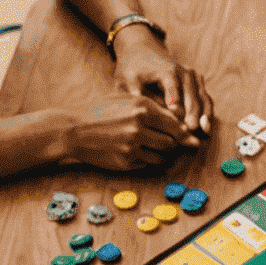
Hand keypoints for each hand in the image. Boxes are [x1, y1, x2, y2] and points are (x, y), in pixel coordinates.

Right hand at [64, 92, 196, 169]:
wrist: (74, 130)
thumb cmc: (102, 111)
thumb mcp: (127, 100)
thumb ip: (154, 108)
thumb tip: (182, 123)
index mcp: (142, 108)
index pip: (176, 125)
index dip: (185, 133)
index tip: (191, 138)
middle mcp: (139, 128)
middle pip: (172, 143)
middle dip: (174, 144)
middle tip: (171, 143)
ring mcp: (132, 147)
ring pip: (163, 157)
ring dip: (164, 155)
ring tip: (155, 148)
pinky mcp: (126, 162)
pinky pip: (149, 165)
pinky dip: (150, 161)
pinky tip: (140, 153)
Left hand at [111, 29, 212, 135]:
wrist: (143, 50)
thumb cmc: (134, 68)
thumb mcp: (129, 80)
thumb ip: (137, 95)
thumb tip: (142, 114)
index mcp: (168, 71)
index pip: (174, 89)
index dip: (176, 104)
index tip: (177, 119)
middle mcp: (185, 72)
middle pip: (192, 95)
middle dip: (193, 113)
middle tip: (191, 130)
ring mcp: (194, 77)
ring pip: (203, 98)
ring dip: (205, 115)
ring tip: (204, 132)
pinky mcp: (198, 83)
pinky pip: (206, 100)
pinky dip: (207, 114)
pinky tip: (206, 129)